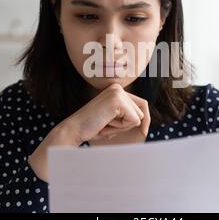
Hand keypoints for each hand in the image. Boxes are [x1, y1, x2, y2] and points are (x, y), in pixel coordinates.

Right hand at [28, 83, 150, 181]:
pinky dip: (121, 127)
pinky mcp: (118, 101)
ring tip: (105, 124)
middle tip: (105, 124)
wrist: (74, 130)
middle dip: (127, 125)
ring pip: (138, 117)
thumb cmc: (91, 128)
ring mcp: (118, 92)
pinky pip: (134, 120)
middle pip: (142, 111)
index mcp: (116, 90)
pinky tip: (105, 124)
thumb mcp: (112, 119)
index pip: (141, 104)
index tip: (144, 132)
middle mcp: (118, 88)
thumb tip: (144, 119)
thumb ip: (125, 116)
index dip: (144, 119)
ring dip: (123, 127)